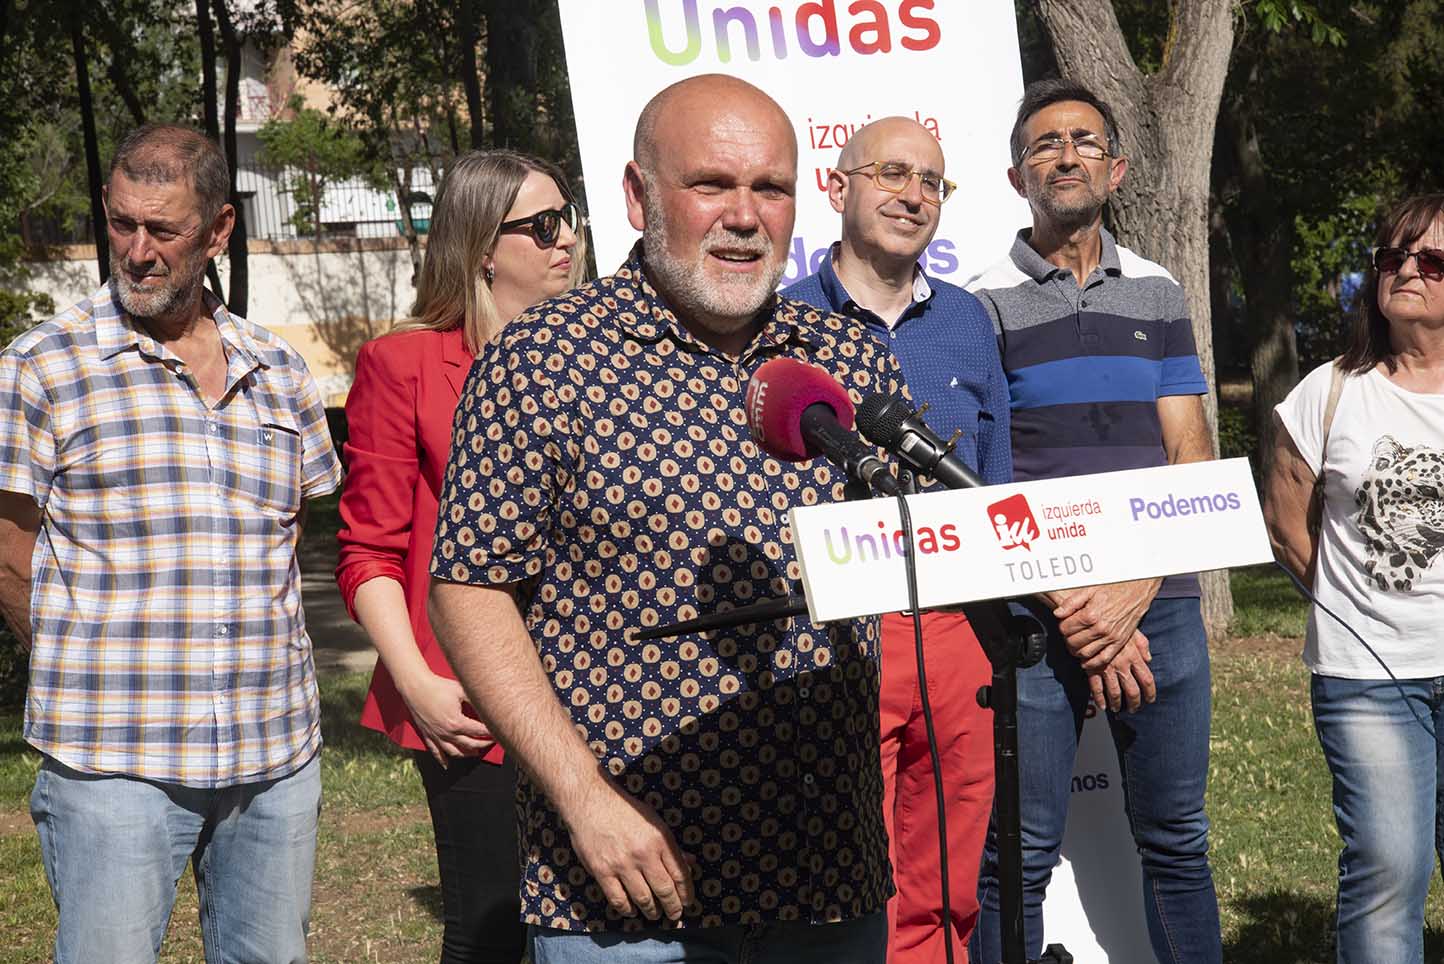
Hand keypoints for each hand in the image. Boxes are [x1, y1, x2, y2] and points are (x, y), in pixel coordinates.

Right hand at [398, 671, 496, 765]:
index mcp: (457, 722)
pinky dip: (442, 760)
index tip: (498, 731)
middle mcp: (447, 733)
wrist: (416, 687)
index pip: (478, 731)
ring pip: (454, 752)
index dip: (490, 732)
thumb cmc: (439, 687)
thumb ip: (475, 700)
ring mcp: (436, 736)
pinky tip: (447, 766)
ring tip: (475, 753)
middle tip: (491, 742)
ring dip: (466, 754)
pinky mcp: (427, 735)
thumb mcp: (461, 691)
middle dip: (482, 744)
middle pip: (469, 744)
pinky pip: (435, 752)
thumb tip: (487, 706)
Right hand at [562, 775, 694, 921]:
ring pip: (643, 899)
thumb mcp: (653, 820)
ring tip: (654, 915)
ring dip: (651, 911)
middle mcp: (644, 854)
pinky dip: (627, 910)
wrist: (590, 801)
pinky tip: (631, 911)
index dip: (686, 893)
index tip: (687, 902)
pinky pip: (618, 900)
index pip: (680, 874)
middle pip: (664, 890)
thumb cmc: (624, 809)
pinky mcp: (602, 872)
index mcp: (660, 839)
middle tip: (674, 915)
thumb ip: (670, 845)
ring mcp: (622, 864)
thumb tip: (690, 863)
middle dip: (672, 907)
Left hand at [1052, 579, 1159, 669]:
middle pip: (1073, 642)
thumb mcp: (1088, 590)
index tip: (1064, 623)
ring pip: (1085, 653)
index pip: (1065, 629)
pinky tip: (1085, 660)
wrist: (1136, 590)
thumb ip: (1071, 603)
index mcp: (1090, 615)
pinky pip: (1103, 659)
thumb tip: (1057, 614)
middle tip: (1068, 634)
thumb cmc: (1112, 588)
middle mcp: (1100, 628)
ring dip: (1076, 651)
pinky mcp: (1119, 642)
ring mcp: (1111, 637)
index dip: (1062, 626)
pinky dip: (1092, 663)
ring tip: (1075, 644)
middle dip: (1067, 639)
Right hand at [1086, 632, 1155, 712]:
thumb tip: (1149, 659)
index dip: (1150, 693)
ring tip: (1117, 709)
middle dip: (1134, 703)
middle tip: (1134, 709)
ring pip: (1115, 693)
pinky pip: (1096, 688)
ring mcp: (1107, 667)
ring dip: (1117, 704)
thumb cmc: (1114, 625)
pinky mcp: (1092, 668)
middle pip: (1133, 691)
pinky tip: (1102, 705)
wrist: (1094, 621)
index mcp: (1134, 656)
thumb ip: (1143, 646)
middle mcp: (1123, 665)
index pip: (1147, 680)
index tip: (1150, 699)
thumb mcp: (1134, 632)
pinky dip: (1099, 699)